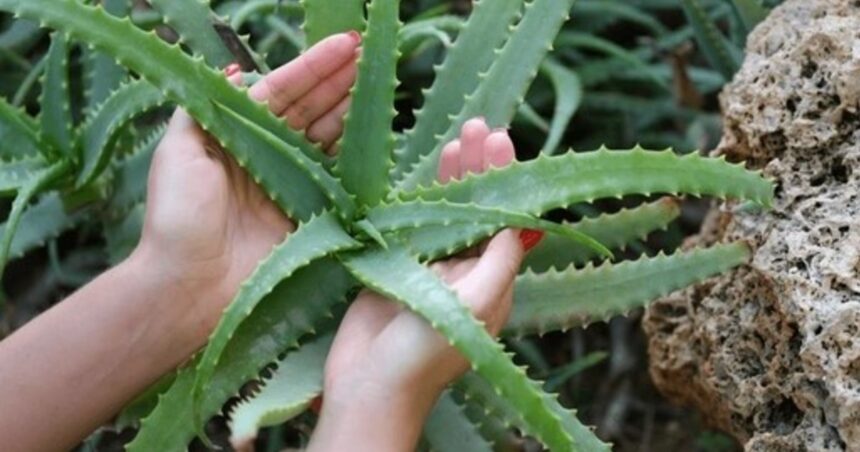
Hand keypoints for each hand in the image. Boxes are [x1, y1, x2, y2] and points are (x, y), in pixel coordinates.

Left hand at [131, 32, 360, 343]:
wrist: (188, 285)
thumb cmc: (179, 217)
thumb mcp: (178, 152)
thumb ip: (204, 110)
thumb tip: (237, 75)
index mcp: (235, 138)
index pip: (280, 93)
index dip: (311, 68)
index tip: (344, 46)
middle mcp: (265, 159)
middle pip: (309, 112)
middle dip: (337, 83)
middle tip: (368, 59)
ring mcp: (289, 188)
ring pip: (327, 141)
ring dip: (350, 113)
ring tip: (376, 85)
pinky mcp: (308, 219)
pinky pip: (337, 183)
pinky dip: (356, 160)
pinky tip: (374, 137)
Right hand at [308, 119, 525, 451]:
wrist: (367, 386)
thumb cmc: (426, 353)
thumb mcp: (476, 304)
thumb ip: (499, 260)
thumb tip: (525, 221)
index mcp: (494, 281)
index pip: (509, 220)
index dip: (509, 181)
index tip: (503, 143)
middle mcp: (467, 271)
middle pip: (481, 209)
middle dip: (483, 170)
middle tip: (481, 128)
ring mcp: (431, 267)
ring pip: (448, 211)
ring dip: (454, 177)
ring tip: (458, 139)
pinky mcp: (397, 266)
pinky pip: (412, 223)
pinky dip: (420, 196)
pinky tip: (424, 171)